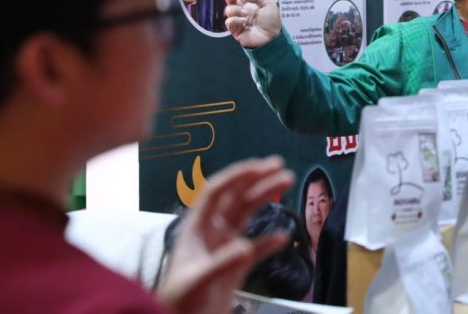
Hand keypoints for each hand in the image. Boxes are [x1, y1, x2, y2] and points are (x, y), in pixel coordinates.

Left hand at [158, 157, 294, 313]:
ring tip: (287, 183)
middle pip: (235, 198)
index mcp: (196, 229)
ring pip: (247, 215)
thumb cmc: (179, 303)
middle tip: (282, 167)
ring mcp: (223, 249)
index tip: (260, 166)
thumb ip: (221, 264)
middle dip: (257, 180)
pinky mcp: (235, 267)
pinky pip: (256, 249)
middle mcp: (211, 233)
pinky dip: (269, 242)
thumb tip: (245, 246)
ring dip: (265, 198)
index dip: (236, 176)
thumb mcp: (197, 282)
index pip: (216, 192)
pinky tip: (283, 237)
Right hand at [225, 0, 282, 47]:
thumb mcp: (269, 4)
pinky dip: (235, 19)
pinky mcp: (236, 30)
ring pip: (229, 10)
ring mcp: (239, 20)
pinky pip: (229, 21)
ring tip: (245, 14)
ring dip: (236, 9)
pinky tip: (243, 21)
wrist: (271, 37)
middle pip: (231, 0)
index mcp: (252, 5)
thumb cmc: (272, 22)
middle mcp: (244, 11)